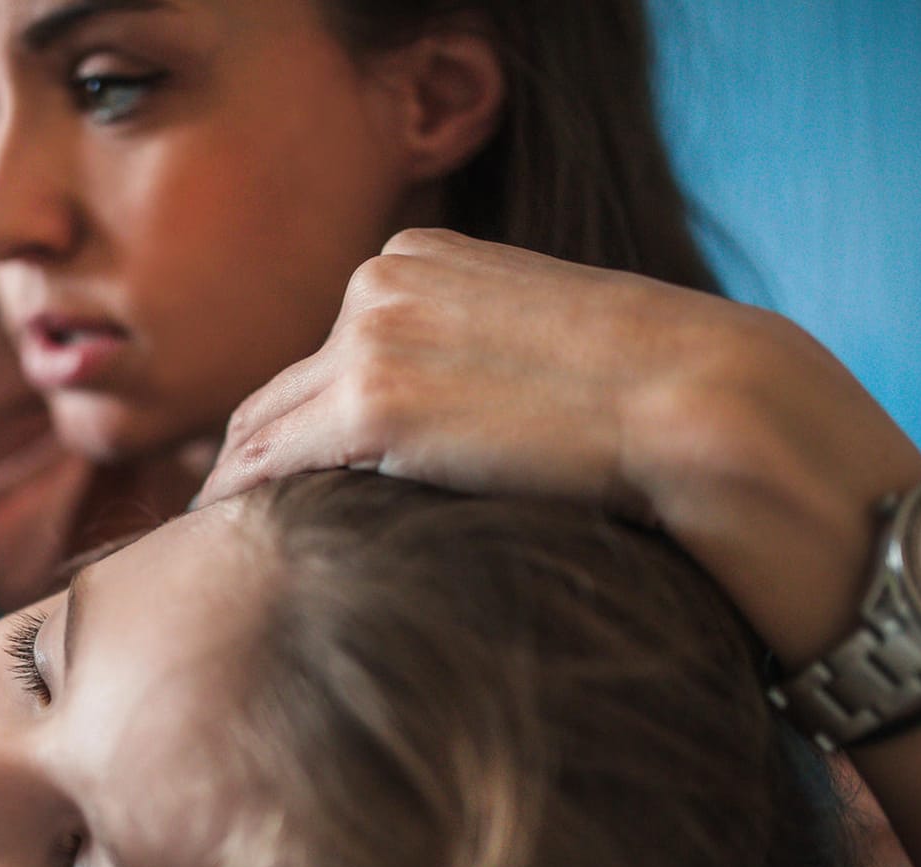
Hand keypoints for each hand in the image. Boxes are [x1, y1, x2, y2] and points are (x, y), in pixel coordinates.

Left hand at [199, 228, 920, 665]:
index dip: (292, 420)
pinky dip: (243, 509)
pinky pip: (273, 467)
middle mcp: (379, 285)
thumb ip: (467, 365)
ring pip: (260, 429)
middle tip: (216, 517)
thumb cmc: (646, 396)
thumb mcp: (537, 348)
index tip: (264, 473)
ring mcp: (371, 340)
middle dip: (247, 456)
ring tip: (213, 551)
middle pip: (277, 388)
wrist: (706, 404)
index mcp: (418, 259)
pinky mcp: (373, 404)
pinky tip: (228, 553)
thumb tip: (424, 433)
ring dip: (234, 490)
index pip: (325, 352)